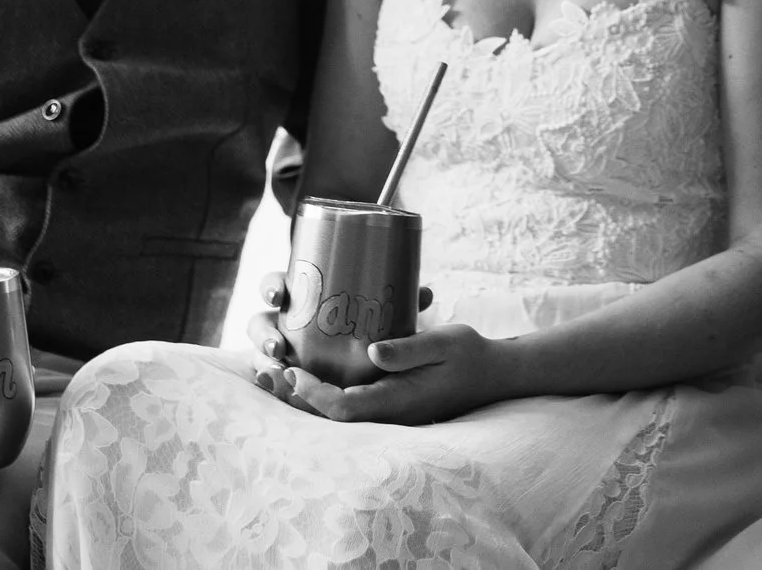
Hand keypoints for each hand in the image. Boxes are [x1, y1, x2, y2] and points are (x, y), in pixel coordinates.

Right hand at [245, 272, 432, 385]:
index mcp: (300, 296)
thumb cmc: (367, 324)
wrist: (365, 357)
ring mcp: (281, 350)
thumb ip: (400, 303)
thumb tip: (425, 294)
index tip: (279, 295)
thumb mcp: (382, 312)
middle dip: (262, 332)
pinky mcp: (287, 374)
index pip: (276, 285)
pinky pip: (271, 378)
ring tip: (277, 371)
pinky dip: (268, 381)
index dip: (270, 287)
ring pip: (259, 352)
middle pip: (260, 321)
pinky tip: (273, 388)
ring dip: (262, 360)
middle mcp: (284, 323)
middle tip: (279, 344)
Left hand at [262, 322, 506, 425]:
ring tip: (273, 375)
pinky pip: (347, 407)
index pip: (344, 409)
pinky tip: (303, 377)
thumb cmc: (470, 354)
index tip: (292, 369)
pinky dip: (319, 396)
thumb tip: (371, 352)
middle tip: (268, 372)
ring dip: (302, 399)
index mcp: (398, 403)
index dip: (313, 394)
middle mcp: (388, 415)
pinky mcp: (386, 404)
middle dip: (296, 400)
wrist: (493, 374)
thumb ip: (410, 347)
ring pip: (334, 416)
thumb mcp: (446, 342)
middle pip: (330, 420)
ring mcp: (386, 413)